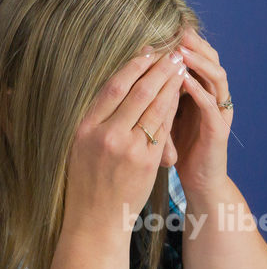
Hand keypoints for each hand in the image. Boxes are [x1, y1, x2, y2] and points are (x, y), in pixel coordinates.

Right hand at [62, 48, 185, 237]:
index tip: (147, 51)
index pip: (113, 88)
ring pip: (154, 107)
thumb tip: (116, 90)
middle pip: (137, 92)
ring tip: (182, 67)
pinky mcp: (146, 162)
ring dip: (170, 84)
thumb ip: (98, 119)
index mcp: (86, 127)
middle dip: (158, 69)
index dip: (133, 66)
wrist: (96, 218)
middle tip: (173, 52)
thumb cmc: (89, 181)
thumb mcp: (83, 146)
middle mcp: (106, 134)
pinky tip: (182, 95)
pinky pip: (163, 129)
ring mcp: (128, 148)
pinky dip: (173, 109)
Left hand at [171, 27, 232, 195]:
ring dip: (199, 62)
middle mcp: (215, 98)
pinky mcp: (219, 131)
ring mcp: (220, 113)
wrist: (199, 182)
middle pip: (211, 61)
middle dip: (194, 44)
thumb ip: (158, 95)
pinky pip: (211, 106)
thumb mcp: (165, 116)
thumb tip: (133, 71)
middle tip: (178, 27)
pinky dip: (199, 91)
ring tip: (180, 50)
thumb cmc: (180, 150)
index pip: (196, 59)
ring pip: (217, 78)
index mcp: (202, 93)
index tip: (166, 24)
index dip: (183, 41)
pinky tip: (184, 79)